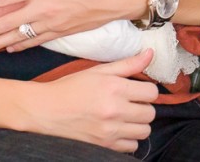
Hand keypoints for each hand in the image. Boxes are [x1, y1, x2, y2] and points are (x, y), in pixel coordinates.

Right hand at [23, 50, 158, 152]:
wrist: (47, 110)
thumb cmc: (72, 87)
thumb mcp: (99, 70)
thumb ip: (127, 64)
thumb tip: (151, 53)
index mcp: (114, 88)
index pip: (151, 92)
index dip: (146, 90)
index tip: (137, 90)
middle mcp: (115, 110)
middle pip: (150, 113)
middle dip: (144, 107)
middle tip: (131, 103)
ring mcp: (110, 130)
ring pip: (144, 131)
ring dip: (138, 124)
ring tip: (126, 117)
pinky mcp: (105, 146)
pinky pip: (132, 146)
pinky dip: (128, 139)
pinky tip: (118, 129)